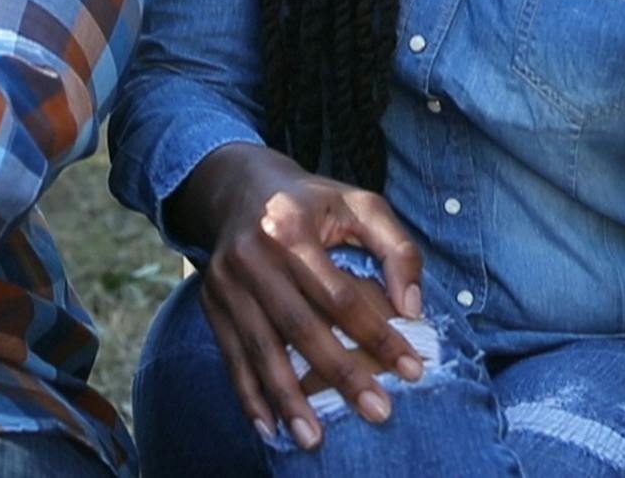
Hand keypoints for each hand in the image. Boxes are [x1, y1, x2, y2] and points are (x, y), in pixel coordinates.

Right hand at [181, 144, 426, 449]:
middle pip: (301, 326)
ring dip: (288, 399)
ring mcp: (227, 281)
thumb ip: (397, 249)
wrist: (234, 186)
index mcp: (292, 227)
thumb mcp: (360, 204)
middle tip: (379, 412)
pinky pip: (232, 356)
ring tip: (314, 439)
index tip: (413, 371)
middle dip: (341, 375)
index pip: (341, 294)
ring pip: (262, 349)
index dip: (378, 335)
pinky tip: (269, 428)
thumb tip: (412, 308)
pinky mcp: (211, 303)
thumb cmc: (311, 201)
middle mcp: (253, 255)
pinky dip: (249, 395)